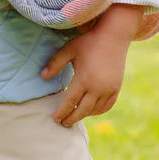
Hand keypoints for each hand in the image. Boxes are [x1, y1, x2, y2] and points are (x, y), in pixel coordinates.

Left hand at [42, 4, 143, 127]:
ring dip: (84, 115)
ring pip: (95, 110)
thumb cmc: (89, 42)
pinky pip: (107, 106)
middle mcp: (98, 88)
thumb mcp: (69, 49)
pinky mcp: (117, 88)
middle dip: (71, 118)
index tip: (55, 118)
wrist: (114, 36)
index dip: (62, 112)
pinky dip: (98, 111)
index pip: (70, 102)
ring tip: (74, 116)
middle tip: (63, 123)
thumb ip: (55, 63)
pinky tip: (90, 111)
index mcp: (84, 79)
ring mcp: (109, 89)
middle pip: (82, 111)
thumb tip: (42, 76)